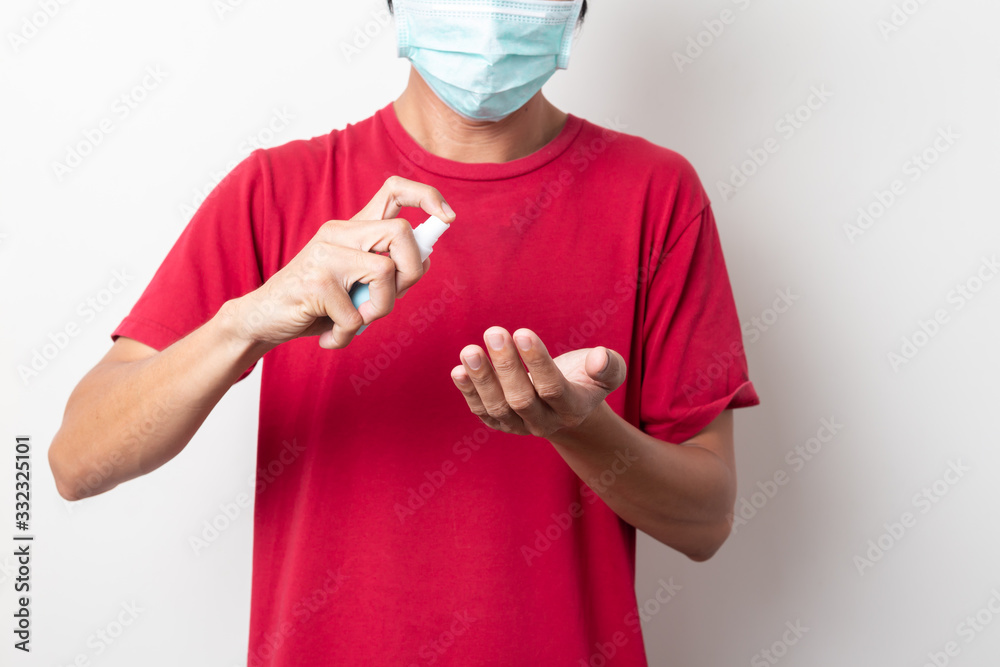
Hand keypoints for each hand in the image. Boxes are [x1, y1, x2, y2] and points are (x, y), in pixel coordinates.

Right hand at [230, 176, 454, 349]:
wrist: (262, 319)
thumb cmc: (316, 304)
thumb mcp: (357, 285)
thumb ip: (388, 271)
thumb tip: (426, 259)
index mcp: (353, 229)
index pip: (394, 190)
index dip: (427, 197)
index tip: (448, 218)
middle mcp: (339, 232)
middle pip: (401, 232)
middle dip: (411, 273)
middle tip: (390, 298)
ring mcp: (325, 254)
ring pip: (385, 272)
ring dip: (378, 309)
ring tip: (354, 322)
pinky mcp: (315, 281)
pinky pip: (356, 314)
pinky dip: (348, 334)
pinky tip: (331, 335)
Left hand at [450, 327, 626, 436]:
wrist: (566, 404)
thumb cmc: (586, 378)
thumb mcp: (608, 372)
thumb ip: (609, 366)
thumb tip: (599, 357)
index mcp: (572, 409)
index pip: (553, 389)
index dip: (537, 362)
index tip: (523, 332)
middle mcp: (544, 422)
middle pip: (521, 400)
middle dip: (506, 366)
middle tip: (494, 332)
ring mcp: (519, 426)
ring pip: (497, 407)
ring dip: (482, 379)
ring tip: (470, 351)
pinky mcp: (499, 422)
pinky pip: (481, 411)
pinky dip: (468, 391)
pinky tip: (459, 370)